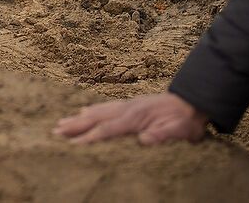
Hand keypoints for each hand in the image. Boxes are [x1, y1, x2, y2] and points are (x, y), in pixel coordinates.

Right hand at [53, 92, 207, 145]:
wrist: (193, 103)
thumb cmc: (185, 121)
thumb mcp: (179, 131)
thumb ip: (162, 135)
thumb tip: (144, 140)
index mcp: (136, 117)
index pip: (108, 129)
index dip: (89, 138)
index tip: (72, 145)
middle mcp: (127, 109)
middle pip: (96, 118)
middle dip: (75, 126)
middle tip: (55, 131)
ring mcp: (128, 106)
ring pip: (98, 111)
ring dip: (79, 118)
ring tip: (62, 123)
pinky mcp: (130, 106)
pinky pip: (106, 107)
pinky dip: (92, 110)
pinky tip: (85, 111)